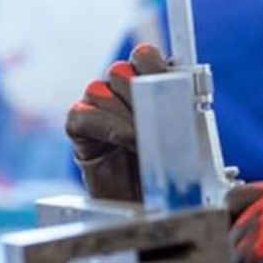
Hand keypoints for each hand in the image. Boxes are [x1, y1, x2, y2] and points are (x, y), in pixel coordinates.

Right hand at [66, 43, 167, 200]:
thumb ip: (179, 114)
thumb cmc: (165, 172)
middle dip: (142, 93)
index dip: (154, 64)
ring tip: (144, 139)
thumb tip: (184, 97)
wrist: (146, 205)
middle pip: (121, 70)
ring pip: (102, 89)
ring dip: (126, 114)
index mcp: (146, 86)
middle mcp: (119, 93)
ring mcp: (97, 109)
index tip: (170, 82)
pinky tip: (125, 141)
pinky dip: (106, 126)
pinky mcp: (79, 129)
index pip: (144, 57)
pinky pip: (83, 114)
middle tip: (159, 119)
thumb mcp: (182, 140)